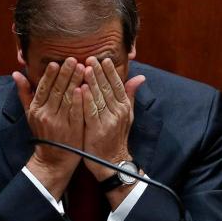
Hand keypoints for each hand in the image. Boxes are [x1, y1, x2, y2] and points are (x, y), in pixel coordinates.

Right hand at [14, 58, 84, 197]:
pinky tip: (84, 88)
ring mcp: (59, 123)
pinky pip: (76, 112)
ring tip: (82, 67)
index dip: (50, 75)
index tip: (56, 62)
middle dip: (65, 73)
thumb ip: (25, 93)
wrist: (53, 159)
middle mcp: (46, 115)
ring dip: (74, 82)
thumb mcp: (31, 114)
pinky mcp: (72, 130)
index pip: (43, 88)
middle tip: (72, 59)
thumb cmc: (44, 133)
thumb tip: (16, 73)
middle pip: (56, 90)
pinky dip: (79, 100)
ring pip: (67, 98)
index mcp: (36, 109)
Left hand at [81, 57, 145, 180]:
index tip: (103, 59)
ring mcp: (108, 120)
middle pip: (107, 88)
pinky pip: (91, 111)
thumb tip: (140, 77)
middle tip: (90, 58)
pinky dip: (86, 99)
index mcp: (124, 106)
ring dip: (92, 81)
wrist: (112, 162)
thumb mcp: (127, 116)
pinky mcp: (97, 129)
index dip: (110, 71)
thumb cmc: (116, 138)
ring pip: (99, 97)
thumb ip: (130, 95)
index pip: (117, 84)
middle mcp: (118, 111)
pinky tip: (80, 88)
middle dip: (99, 72)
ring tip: (84, 68)